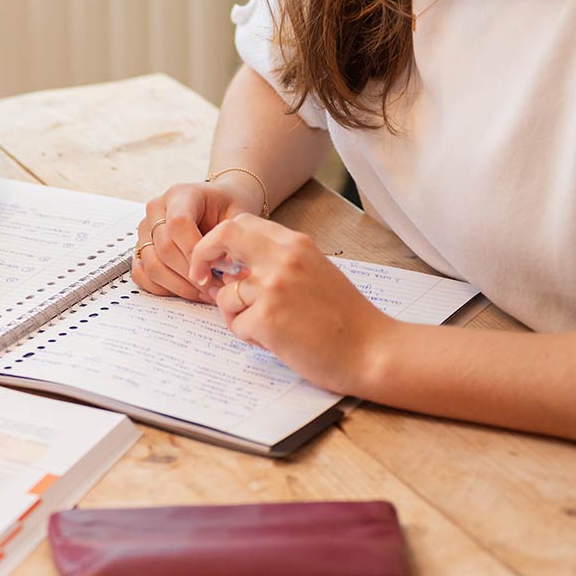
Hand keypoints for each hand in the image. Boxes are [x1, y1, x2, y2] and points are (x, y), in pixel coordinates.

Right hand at [131, 178, 264, 302]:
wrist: (220, 204)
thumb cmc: (228, 208)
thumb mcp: (238, 215)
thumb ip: (230, 239)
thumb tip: (224, 269)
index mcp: (180, 195)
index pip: (178, 224)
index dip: (193, 252)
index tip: (213, 271)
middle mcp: (156, 210)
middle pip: (164, 248)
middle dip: (190, 275)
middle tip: (214, 288)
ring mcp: (145, 230)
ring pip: (151, 265)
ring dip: (179, 286)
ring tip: (204, 292)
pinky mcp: (142, 247)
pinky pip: (142, 274)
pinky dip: (163, 288)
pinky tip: (187, 290)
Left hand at [187, 214, 385, 394]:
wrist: (372, 350)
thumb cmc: (346, 319)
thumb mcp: (315, 272)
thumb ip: (278, 264)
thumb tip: (234, 270)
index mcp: (296, 244)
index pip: (241, 224)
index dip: (218, 240)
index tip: (215, 260)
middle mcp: (282, 258)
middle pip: (223, 237)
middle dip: (203, 256)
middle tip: (202, 278)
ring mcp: (273, 287)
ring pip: (226, 295)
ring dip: (238, 315)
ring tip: (270, 328)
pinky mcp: (266, 318)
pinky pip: (237, 325)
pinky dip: (251, 336)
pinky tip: (279, 341)